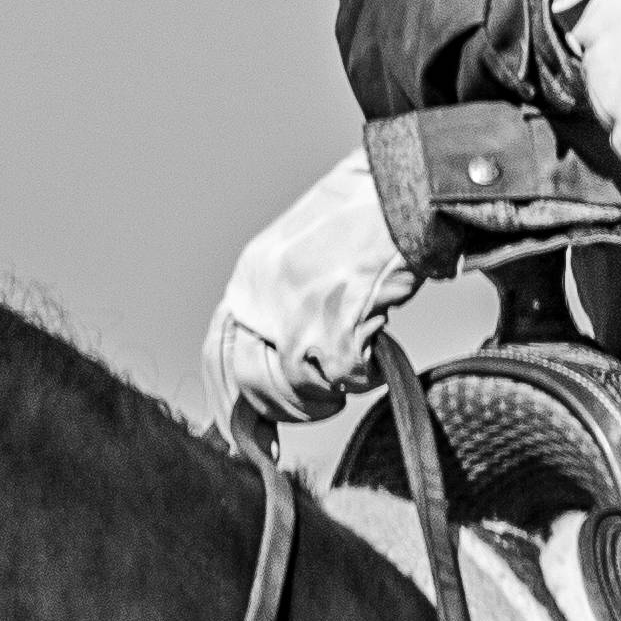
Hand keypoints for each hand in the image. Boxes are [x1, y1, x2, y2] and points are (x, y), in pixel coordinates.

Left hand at [200, 146, 414, 440]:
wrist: (401, 190)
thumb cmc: (363, 211)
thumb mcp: (300, 247)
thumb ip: (283, 295)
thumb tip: (282, 348)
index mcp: (250, 277)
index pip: (218, 354)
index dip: (230, 399)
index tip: (246, 430)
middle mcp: (261, 300)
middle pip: (254, 384)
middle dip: (286, 407)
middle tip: (317, 404)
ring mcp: (295, 317)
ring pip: (297, 391)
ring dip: (327, 394)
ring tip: (350, 377)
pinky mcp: (335, 329)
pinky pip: (344, 379)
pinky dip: (364, 376)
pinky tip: (375, 355)